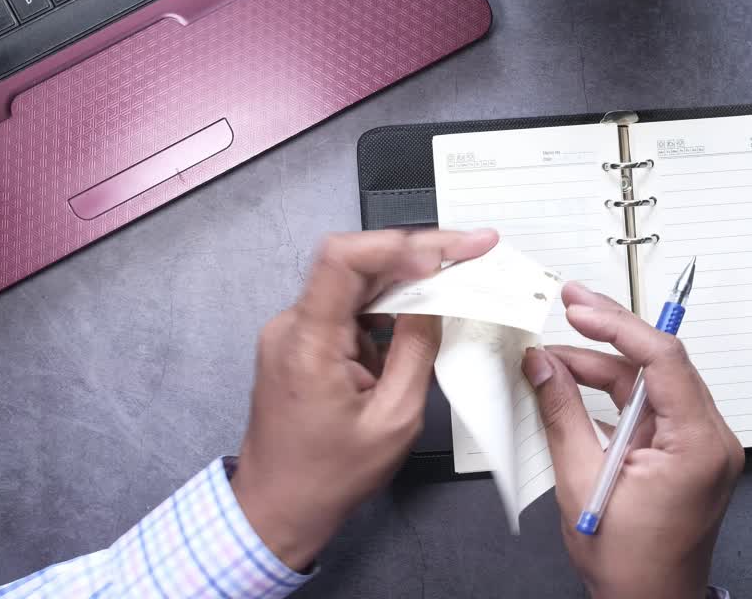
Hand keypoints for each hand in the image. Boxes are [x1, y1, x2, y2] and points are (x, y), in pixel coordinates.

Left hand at [231, 228, 497, 570]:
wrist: (277, 507)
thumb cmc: (328, 475)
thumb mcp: (393, 419)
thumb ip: (416, 351)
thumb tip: (436, 301)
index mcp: (307, 342)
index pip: (343, 259)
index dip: (398, 245)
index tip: (446, 254)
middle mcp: (293, 325)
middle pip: (357, 264)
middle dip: (419, 255)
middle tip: (473, 250)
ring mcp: (295, 331)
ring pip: (358, 283)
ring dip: (408, 281)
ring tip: (459, 281)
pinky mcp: (304, 341)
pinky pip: (351, 308)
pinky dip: (389, 307)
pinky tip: (424, 314)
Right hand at [522, 282, 743, 598]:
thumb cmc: (631, 564)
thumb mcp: (581, 481)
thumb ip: (561, 414)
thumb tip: (543, 367)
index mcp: (698, 446)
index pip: (663, 360)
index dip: (617, 325)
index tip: (579, 309)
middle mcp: (712, 439)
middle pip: (660, 363)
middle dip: (609, 334)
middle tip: (570, 305)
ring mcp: (704, 444)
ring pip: (653, 382)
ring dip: (605, 365)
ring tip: (554, 357)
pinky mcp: (690, 450)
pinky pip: (654, 405)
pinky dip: (616, 393)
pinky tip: (578, 383)